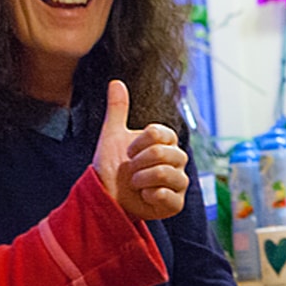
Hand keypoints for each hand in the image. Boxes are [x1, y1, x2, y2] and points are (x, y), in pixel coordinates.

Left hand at [92, 80, 188, 219]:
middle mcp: (178, 161)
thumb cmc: (112, 167)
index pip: (159, 133)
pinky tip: (144, 197)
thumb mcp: (112, 136)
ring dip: (141, 179)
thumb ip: (117, 109)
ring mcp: (179, 182)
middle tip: (130, 170)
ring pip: (165, 173)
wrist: (106, 196)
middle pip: (162, 152)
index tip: (128, 152)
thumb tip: (115, 82)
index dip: (138, 143)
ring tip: (135, 184)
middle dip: (138, 162)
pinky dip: (149, 195)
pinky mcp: (176, 204)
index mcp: (167, 142)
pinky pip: (167, 195)